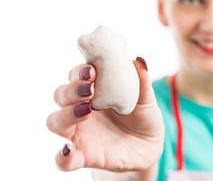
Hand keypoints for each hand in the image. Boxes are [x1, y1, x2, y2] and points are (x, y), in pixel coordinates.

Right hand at [46, 59, 164, 171]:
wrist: (149, 144)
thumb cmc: (144, 115)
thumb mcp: (147, 99)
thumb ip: (142, 82)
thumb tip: (140, 61)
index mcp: (94, 90)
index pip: (77, 76)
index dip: (80, 71)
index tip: (92, 70)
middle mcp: (80, 108)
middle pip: (61, 95)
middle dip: (71, 90)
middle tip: (90, 88)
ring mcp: (79, 132)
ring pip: (55, 121)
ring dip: (66, 114)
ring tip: (86, 110)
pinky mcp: (83, 155)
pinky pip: (63, 160)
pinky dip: (62, 156)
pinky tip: (68, 151)